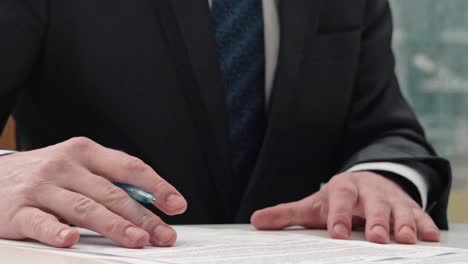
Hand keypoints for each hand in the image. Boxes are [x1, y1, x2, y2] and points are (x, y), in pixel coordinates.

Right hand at [0, 137, 186, 247]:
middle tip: (163, 235)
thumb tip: (149, 199)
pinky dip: (57, 231)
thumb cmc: (44, 175)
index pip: (129, 167)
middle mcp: (66, 166)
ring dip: (114, 226)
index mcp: (85, 152)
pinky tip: (71, 239)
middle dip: (142, 216)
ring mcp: (42, 187)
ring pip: (84, 207)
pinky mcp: (18, 211)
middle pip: (112, 192)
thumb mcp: (77, 166)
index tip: (176, 204)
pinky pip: (41, 222)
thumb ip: (108, 179)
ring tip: (137, 240)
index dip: (157, 186)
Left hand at [251, 171, 439, 243]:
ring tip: (408, 239)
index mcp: (343, 188)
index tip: (337, 233)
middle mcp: (368, 191)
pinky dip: (426, 224)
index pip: (340, 199)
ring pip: (399, 209)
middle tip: (377, 237)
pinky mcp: (408, 206)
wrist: (367, 181)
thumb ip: (286, 214)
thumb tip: (255, 221)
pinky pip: (419, 214)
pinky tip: (430, 236)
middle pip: (374, 204)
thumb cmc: (337, 198)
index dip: (339, 215)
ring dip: (404, 224)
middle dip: (376, 220)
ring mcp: (391, 198)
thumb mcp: (313, 204)